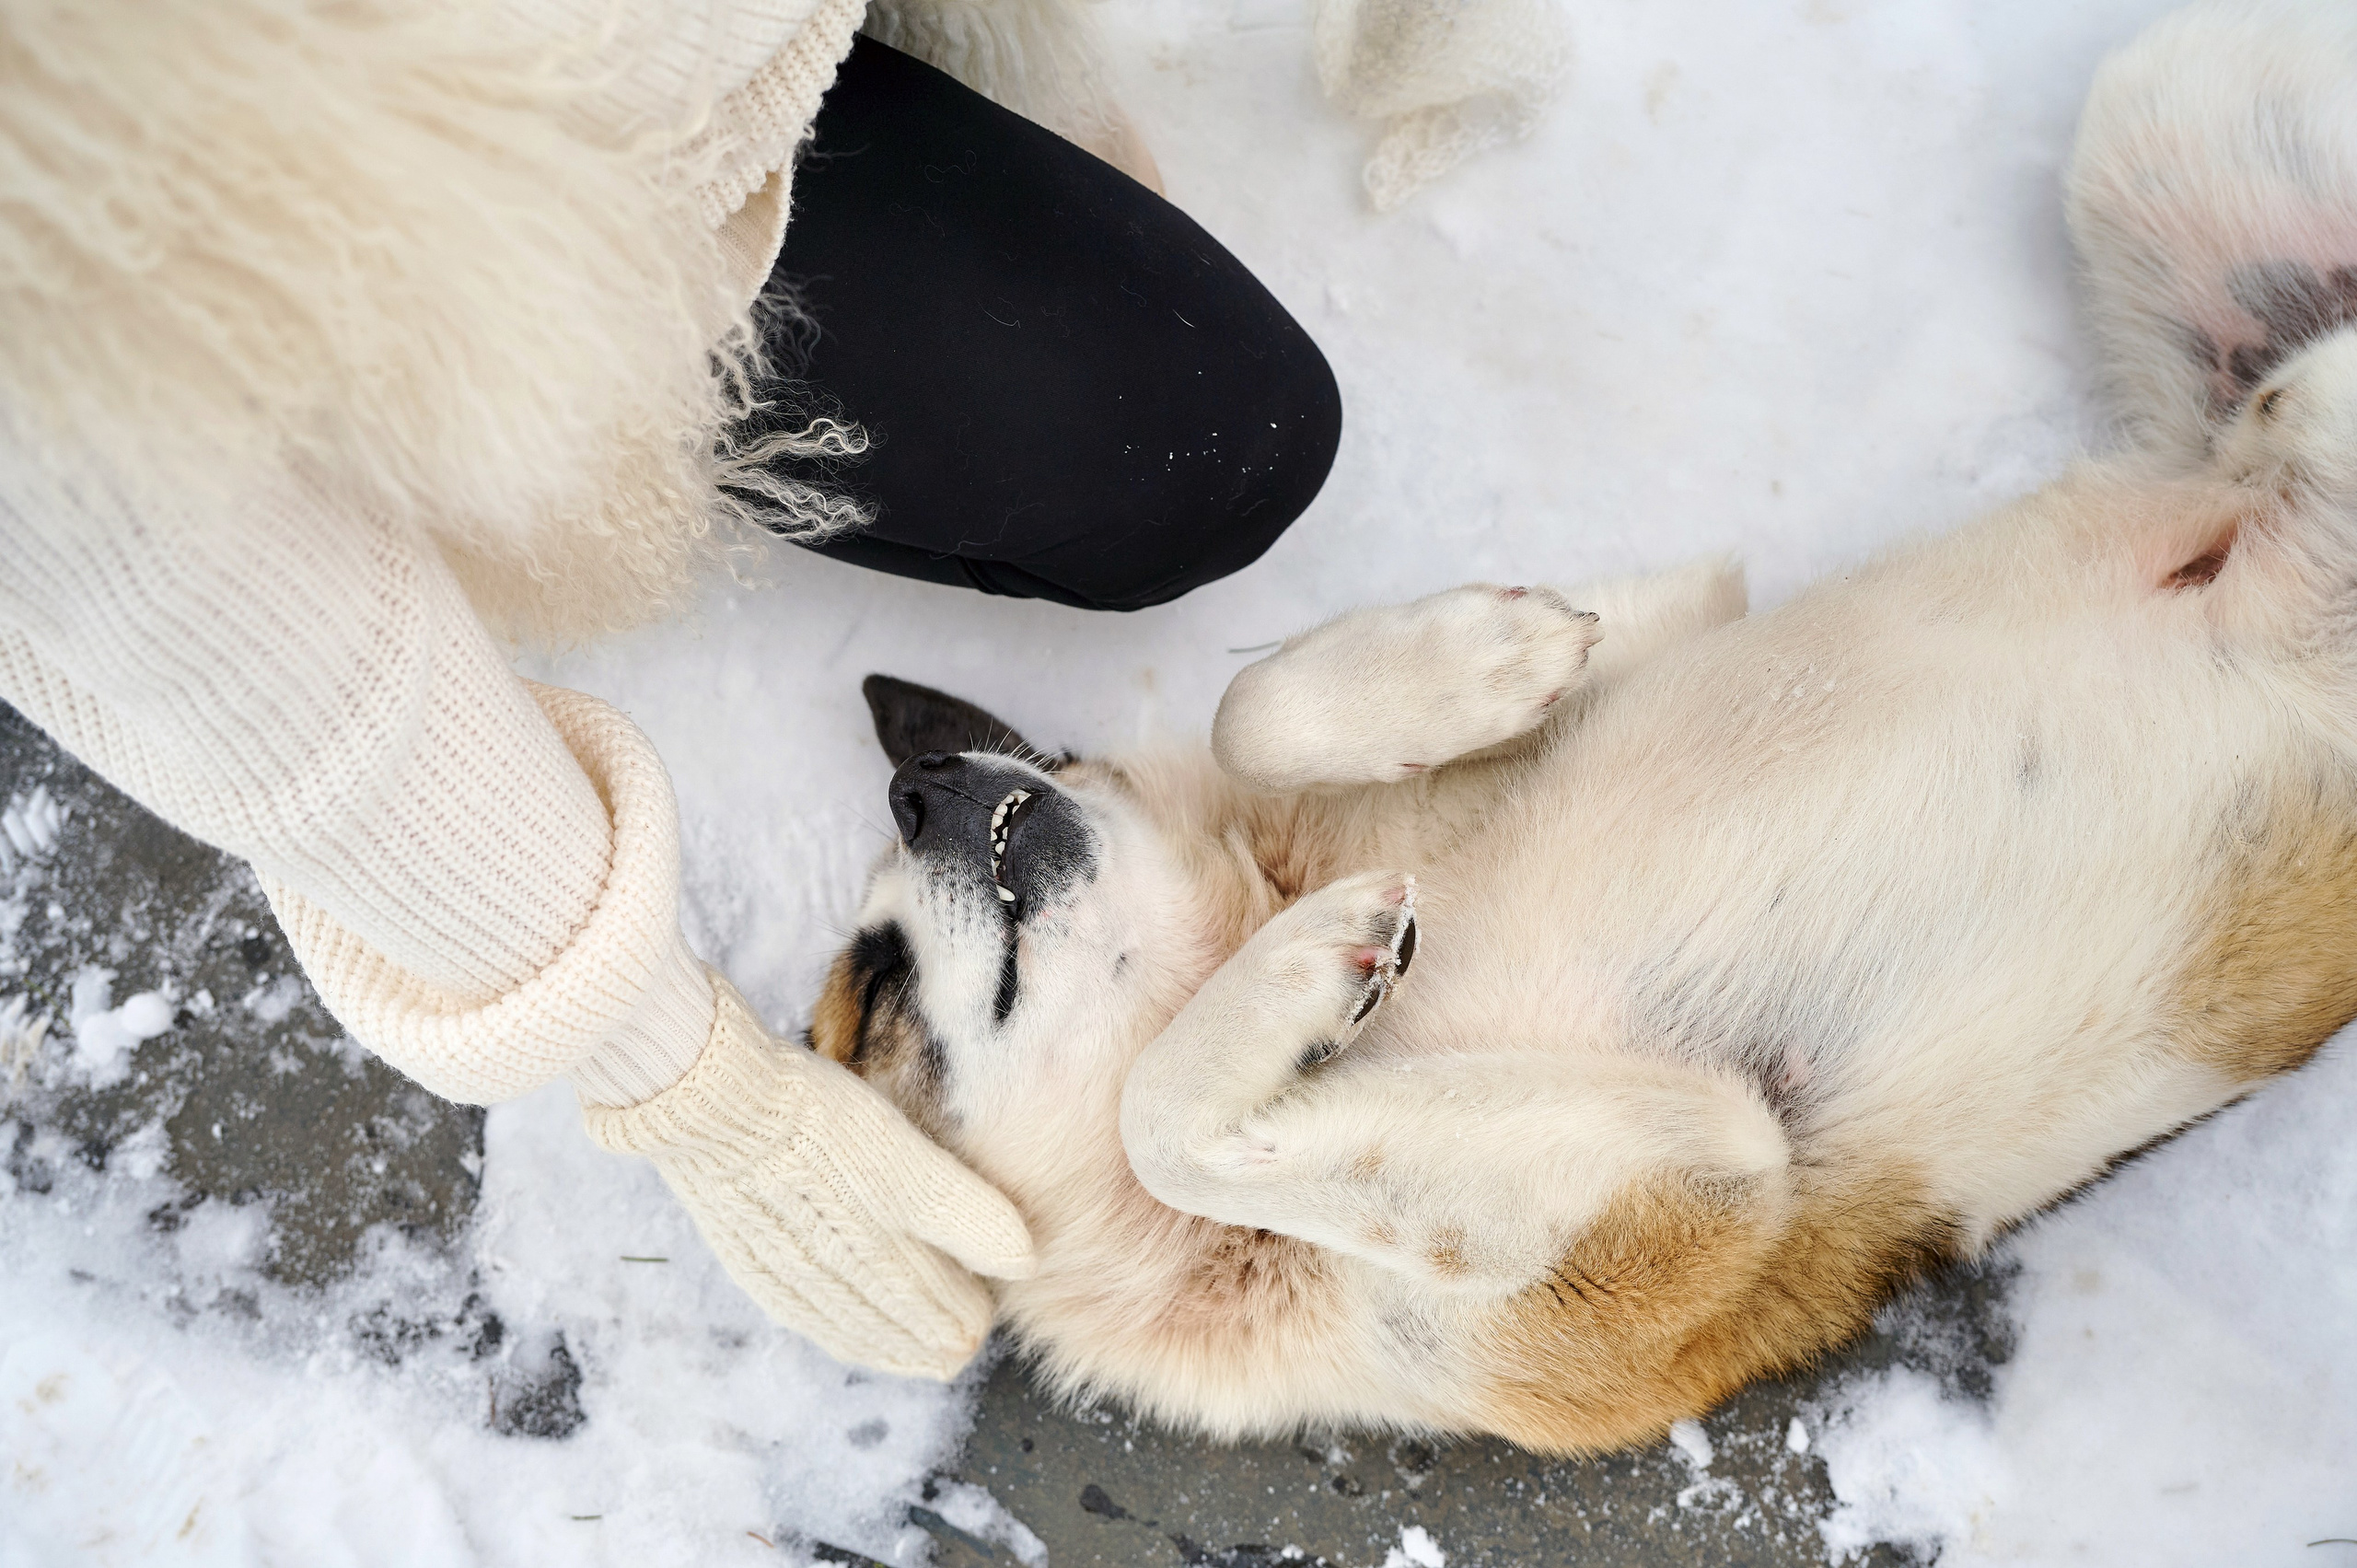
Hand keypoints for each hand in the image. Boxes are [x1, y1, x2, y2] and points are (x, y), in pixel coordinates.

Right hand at [582, 970, 1035, 1378]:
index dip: (966, 1316)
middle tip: (960, 1350)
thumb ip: (962, 1212)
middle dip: (932, 1337)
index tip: (988, 1318)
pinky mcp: (747, 1256)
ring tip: (916, 1356)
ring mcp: (783, 1272)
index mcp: (875, 1259)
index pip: (934, 1310)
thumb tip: (1023, 1260)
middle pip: (894, 1324)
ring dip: (887, 1343)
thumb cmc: (817, 1122)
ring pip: (847, 1327)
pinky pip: (801, 1313)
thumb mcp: (905, 1160)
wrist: (713, 1104)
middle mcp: (829, 1280)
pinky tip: (836, 1330)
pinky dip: (833, 1331)